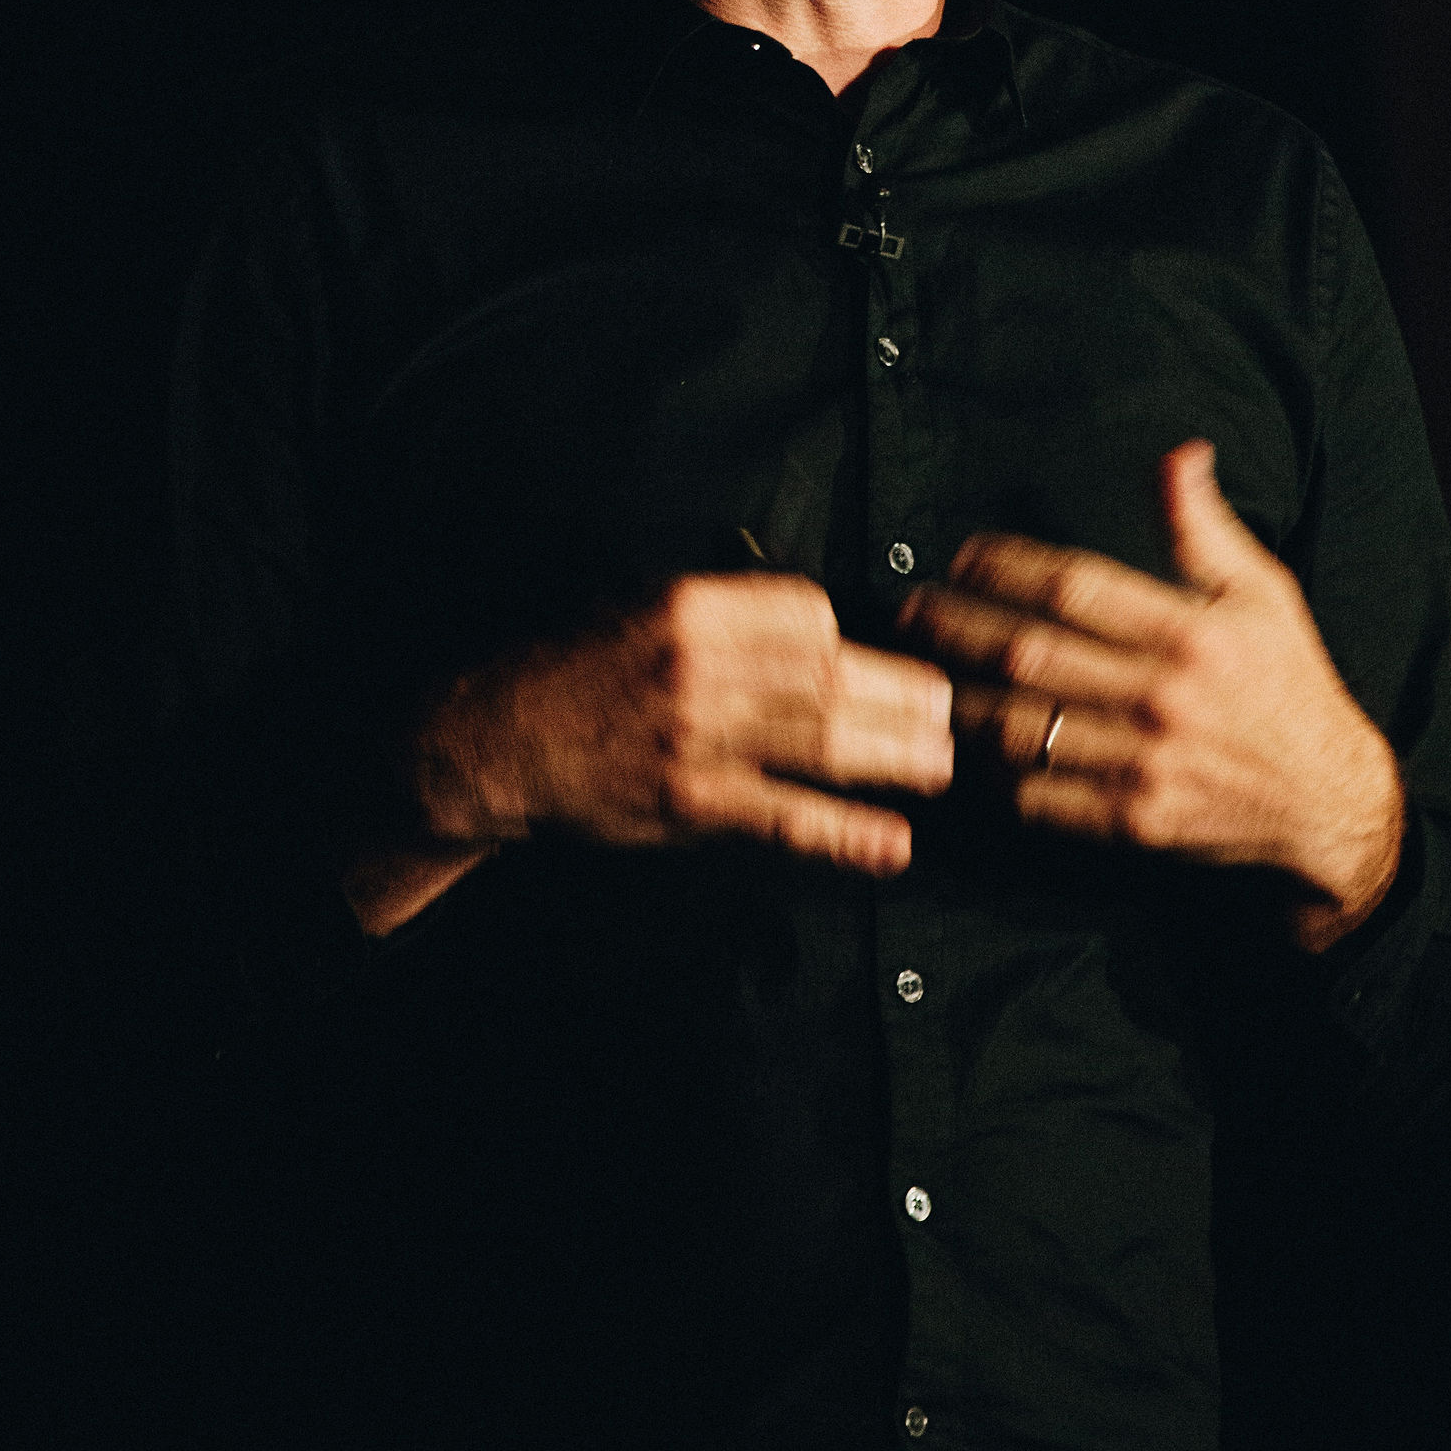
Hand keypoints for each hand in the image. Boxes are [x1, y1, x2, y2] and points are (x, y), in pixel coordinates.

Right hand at [413, 570, 954, 875]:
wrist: (499, 738)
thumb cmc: (579, 670)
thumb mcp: (643, 606)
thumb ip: (728, 614)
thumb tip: (819, 628)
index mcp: (692, 605)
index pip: (807, 613)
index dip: (856, 639)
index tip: (890, 657)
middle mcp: (701, 664)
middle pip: (830, 677)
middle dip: (902, 698)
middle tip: (951, 715)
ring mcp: (697, 736)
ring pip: (820, 742)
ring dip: (893, 757)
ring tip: (942, 767)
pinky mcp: (689, 801)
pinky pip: (784, 817)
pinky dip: (844, 833)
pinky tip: (892, 845)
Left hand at [895, 443, 1404, 947]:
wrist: (1330, 800)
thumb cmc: (1289, 683)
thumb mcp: (1263, 592)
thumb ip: (1204, 526)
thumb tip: (1179, 453)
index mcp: (1191, 633)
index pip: (1075, 587)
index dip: (1006, 567)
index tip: (962, 557)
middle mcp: (1164, 697)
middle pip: (1031, 654)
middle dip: (957, 628)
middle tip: (909, 613)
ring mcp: (1146, 764)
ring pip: (1025, 729)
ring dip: (961, 702)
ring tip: (921, 678)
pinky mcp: (1136, 822)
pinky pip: (1043, 798)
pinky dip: (997, 775)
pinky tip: (966, 750)